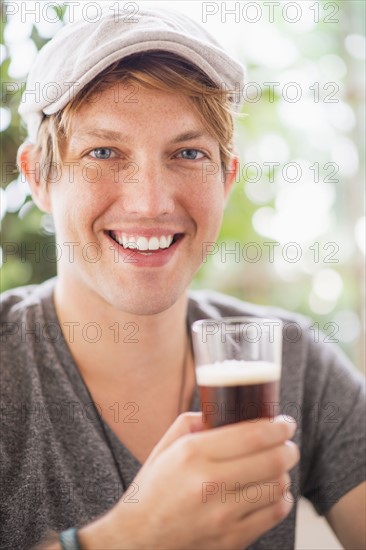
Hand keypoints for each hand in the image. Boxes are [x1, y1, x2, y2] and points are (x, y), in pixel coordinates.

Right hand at [78, 414, 298, 548]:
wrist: (139, 539)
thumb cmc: (154, 489)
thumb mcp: (165, 447)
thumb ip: (192, 422)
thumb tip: (222, 410)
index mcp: (193, 453)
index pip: (253, 435)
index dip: (278, 427)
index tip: (285, 423)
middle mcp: (209, 483)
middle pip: (272, 460)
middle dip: (289, 449)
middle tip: (288, 445)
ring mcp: (222, 514)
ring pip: (277, 487)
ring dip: (284, 473)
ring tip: (277, 468)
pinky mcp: (231, 539)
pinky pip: (273, 514)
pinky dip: (281, 499)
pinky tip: (273, 492)